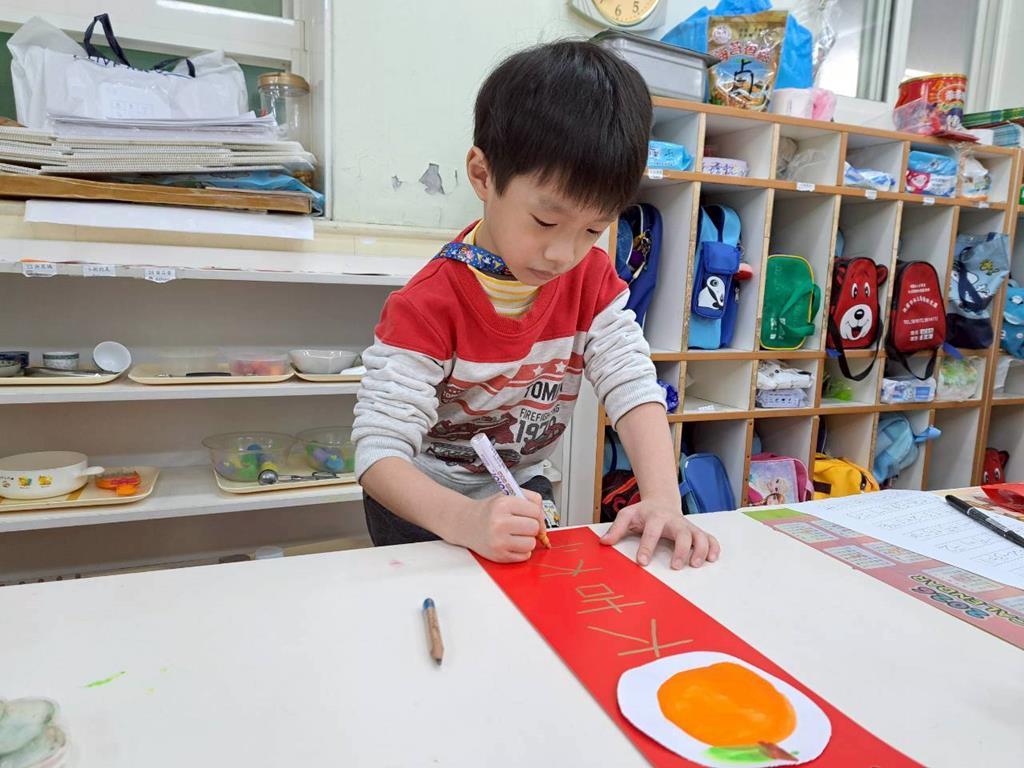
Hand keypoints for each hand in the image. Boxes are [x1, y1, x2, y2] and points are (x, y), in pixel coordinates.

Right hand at [461, 490, 544, 562]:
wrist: (466, 524)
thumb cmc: (490, 510)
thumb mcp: (508, 495)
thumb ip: (531, 500)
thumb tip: (543, 523)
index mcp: (503, 504)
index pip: (536, 511)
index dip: (536, 514)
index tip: (530, 515)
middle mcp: (499, 523)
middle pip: (534, 528)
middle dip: (531, 527)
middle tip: (521, 525)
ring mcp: (498, 541)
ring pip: (531, 543)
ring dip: (527, 540)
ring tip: (516, 535)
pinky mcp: (499, 555)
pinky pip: (524, 556)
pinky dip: (521, 550)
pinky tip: (511, 543)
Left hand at [600, 496, 719, 569]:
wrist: (660, 502)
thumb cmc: (643, 513)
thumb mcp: (627, 516)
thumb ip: (616, 529)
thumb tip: (604, 542)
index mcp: (655, 517)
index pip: (652, 531)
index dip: (647, 547)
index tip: (642, 562)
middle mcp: (674, 520)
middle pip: (682, 532)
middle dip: (681, 549)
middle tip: (675, 566)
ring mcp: (687, 525)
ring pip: (699, 535)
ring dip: (700, 549)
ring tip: (695, 564)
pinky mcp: (696, 530)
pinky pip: (709, 537)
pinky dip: (714, 547)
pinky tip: (712, 559)